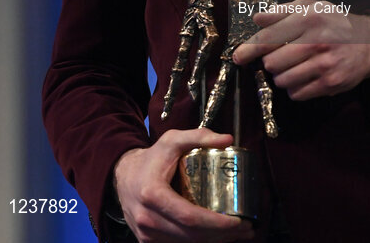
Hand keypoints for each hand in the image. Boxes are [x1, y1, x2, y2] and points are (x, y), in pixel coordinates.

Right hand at [114, 128, 253, 241]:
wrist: (123, 176)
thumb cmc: (151, 159)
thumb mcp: (173, 140)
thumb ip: (200, 136)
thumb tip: (228, 139)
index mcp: (153, 195)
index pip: (190, 218)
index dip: (216, 224)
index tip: (238, 221)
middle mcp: (147, 219)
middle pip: (191, 236)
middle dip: (222, 235)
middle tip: (246, 228)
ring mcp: (146, 234)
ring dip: (214, 241)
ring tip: (237, 233)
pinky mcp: (147, 241)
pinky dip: (200, 242)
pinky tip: (217, 236)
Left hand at [233, 0, 369, 99]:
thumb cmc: (335, 22)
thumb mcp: (311, 7)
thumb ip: (282, 11)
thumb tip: (257, 18)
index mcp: (308, 19)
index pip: (269, 37)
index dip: (249, 48)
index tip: (238, 56)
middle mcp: (316, 41)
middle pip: (272, 63)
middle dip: (271, 62)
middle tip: (282, 56)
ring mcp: (323, 64)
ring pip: (282, 80)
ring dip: (282, 76)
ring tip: (295, 66)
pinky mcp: (329, 83)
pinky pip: (297, 94)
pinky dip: (295, 88)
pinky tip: (305, 76)